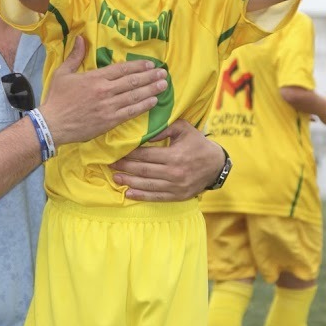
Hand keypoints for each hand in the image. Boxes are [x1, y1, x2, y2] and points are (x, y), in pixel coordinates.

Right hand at [40, 36, 167, 145]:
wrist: (53, 124)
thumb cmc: (57, 99)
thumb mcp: (63, 73)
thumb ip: (75, 56)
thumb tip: (81, 38)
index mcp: (95, 77)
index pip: (122, 69)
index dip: (138, 66)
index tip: (150, 65)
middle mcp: (105, 90)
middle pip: (132, 81)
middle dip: (150, 77)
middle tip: (164, 74)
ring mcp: (108, 106)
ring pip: (134, 96)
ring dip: (151, 90)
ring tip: (163, 86)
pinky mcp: (109, 121)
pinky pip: (130, 112)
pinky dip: (143, 107)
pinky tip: (153, 102)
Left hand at [110, 120, 224, 200]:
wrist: (215, 165)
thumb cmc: (197, 144)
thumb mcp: (184, 129)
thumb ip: (165, 128)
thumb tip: (145, 133)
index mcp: (175, 155)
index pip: (146, 155)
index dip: (130, 155)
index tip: (117, 153)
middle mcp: (174, 172)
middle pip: (144, 170)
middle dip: (125, 167)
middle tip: (110, 165)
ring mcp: (176, 186)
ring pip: (147, 185)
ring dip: (129, 182)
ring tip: (115, 178)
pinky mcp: (178, 196)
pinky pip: (156, 197)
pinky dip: (141, 196)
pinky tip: (129, 193)